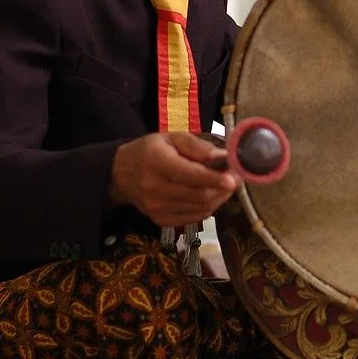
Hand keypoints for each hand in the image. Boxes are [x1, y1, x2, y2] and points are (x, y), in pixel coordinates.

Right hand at [108, 133, 237, 227]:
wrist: (122, 174)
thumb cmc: (151, 150)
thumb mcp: (172, 138)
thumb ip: (198, 146)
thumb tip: (224, 158)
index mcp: (157, 161)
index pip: (192, 175)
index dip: (216, 179)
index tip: (234, 177)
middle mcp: (154, 188)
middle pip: (199, 195)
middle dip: (223, 189)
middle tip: (235, 179)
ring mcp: (156, 208)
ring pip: (200, 208)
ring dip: (219, 198)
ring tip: (224, 186)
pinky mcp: (160, 220)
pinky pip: (193, 218)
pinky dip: (207, 208)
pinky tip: (210, 196)